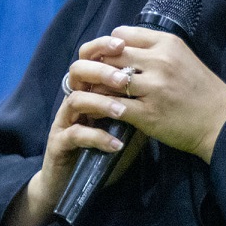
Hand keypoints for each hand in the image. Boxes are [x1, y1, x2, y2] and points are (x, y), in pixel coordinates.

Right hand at [6, 38, 130, 225]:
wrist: (72, 181)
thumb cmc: (103, 148)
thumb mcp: (128, 125)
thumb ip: (140, 104)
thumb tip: (166, 87)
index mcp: (89, 89)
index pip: (92, 57)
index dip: (104, 46)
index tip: (124, 44)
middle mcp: (74, 100)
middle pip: (79, 70)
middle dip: (102, 70)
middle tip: (124, 78)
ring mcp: (65, 121)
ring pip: (75, 100)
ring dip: (100, 102)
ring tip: (122, 111)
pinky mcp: (60, 144)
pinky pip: (76, 134)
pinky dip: (97, 137)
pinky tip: (116, 144)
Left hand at [92, 26, 225, 162]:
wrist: (221, 122)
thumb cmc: (202, 90)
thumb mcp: (183, 57)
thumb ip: (155, 50)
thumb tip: (123, 46)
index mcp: (167, 43)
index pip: (121, 34)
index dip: (108, 46)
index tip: (106, 57)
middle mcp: (159, 61)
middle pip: (111, 55)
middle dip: (97, 65)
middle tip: (89, 75)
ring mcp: (153, 88)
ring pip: (108, 79)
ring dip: (96, 87)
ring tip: (89, 92)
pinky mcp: (148, 113)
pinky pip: (113, 106)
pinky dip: (102, 108)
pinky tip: (97, 111)